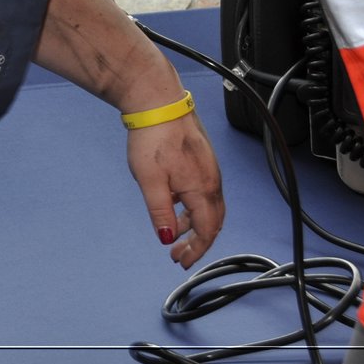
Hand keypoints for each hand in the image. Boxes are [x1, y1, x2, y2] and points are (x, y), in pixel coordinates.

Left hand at [126, 113, 225, 268]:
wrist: (158, 102)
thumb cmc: (153, 138)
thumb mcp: (150, 181)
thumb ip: (160, 211)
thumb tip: (167, 238)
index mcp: (202, 189)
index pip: (207, 230)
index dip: (197, 250)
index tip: (182, 262)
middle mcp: (211, 180)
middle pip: (212, 221)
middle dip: (197, 241)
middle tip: (179, 253)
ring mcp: (208, 168)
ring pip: (207, 206)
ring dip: (193, 223)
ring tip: (173, 232)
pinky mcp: (201, 159)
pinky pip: (202, 191)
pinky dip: (191, 206)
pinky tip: (173, 204)